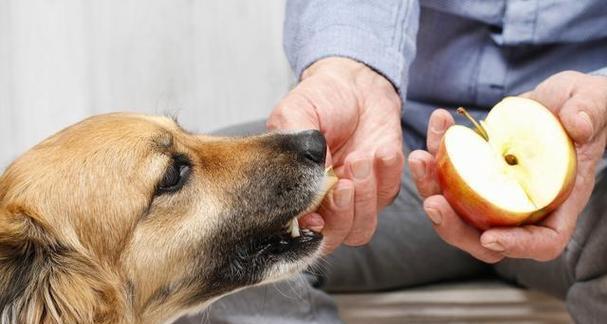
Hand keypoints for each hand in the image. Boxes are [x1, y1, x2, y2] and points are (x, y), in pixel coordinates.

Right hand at [268, 57, 403, 253]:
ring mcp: (355, 198)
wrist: (355, 83)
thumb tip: (306, 185)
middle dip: (341, 214)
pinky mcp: (383, 186)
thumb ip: (294, 150)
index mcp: (295, 191)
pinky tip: (384, 150)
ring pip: (362, 227)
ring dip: (365, 197)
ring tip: (361, 158)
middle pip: (333, 237)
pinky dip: (388, 176)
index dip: (307, 232)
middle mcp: (324, 202)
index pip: (298, 230)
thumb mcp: (294, 114)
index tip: (315, 217)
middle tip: (344, 182)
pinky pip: (389, 196)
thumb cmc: (319, 98)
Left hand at [408, 71, 606, 261]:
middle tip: (432, 202)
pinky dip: (436, 152)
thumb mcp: (594, 103)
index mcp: (556, 201)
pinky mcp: (474, 170)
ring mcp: (493, 190)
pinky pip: (447, 173)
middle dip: (453, 226)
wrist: (558, 99)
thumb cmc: (585, 107)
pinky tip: (438, 124)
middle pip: (484, 236)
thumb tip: (578, 124)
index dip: (516, 247)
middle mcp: (521, 204)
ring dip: (431, 186)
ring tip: (420, 158)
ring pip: (456, 208)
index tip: (490, 238)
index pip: (541, 241)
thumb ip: (589, 113)